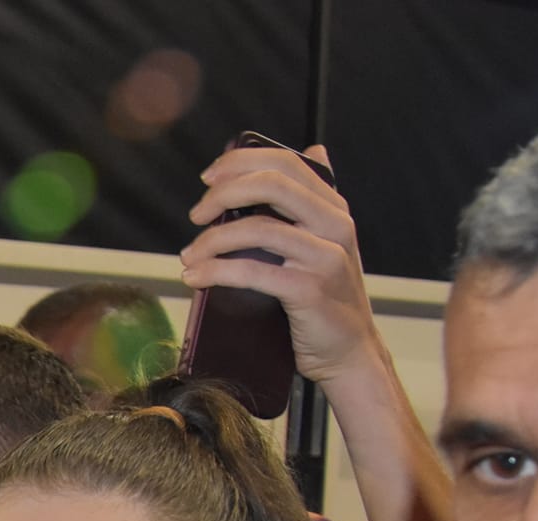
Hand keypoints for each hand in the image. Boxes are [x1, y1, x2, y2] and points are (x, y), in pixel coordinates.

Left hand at [180, 143, 382, 385]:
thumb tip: (313, 151)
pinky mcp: (309, 290)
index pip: (287, 164)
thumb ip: (312, 203)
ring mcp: (325, 257)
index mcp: (334, 208)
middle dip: (224, 192)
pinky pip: (252, 272)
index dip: (242, 162)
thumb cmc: (324, 298)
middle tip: (197, 213)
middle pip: (272, 184)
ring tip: (189, 255)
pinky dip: (215, 271)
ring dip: (211, 240)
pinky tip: (195, 276)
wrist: (348, 351)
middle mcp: (335, 225)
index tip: (209, 177)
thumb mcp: (324, 242)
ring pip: (257, 229)